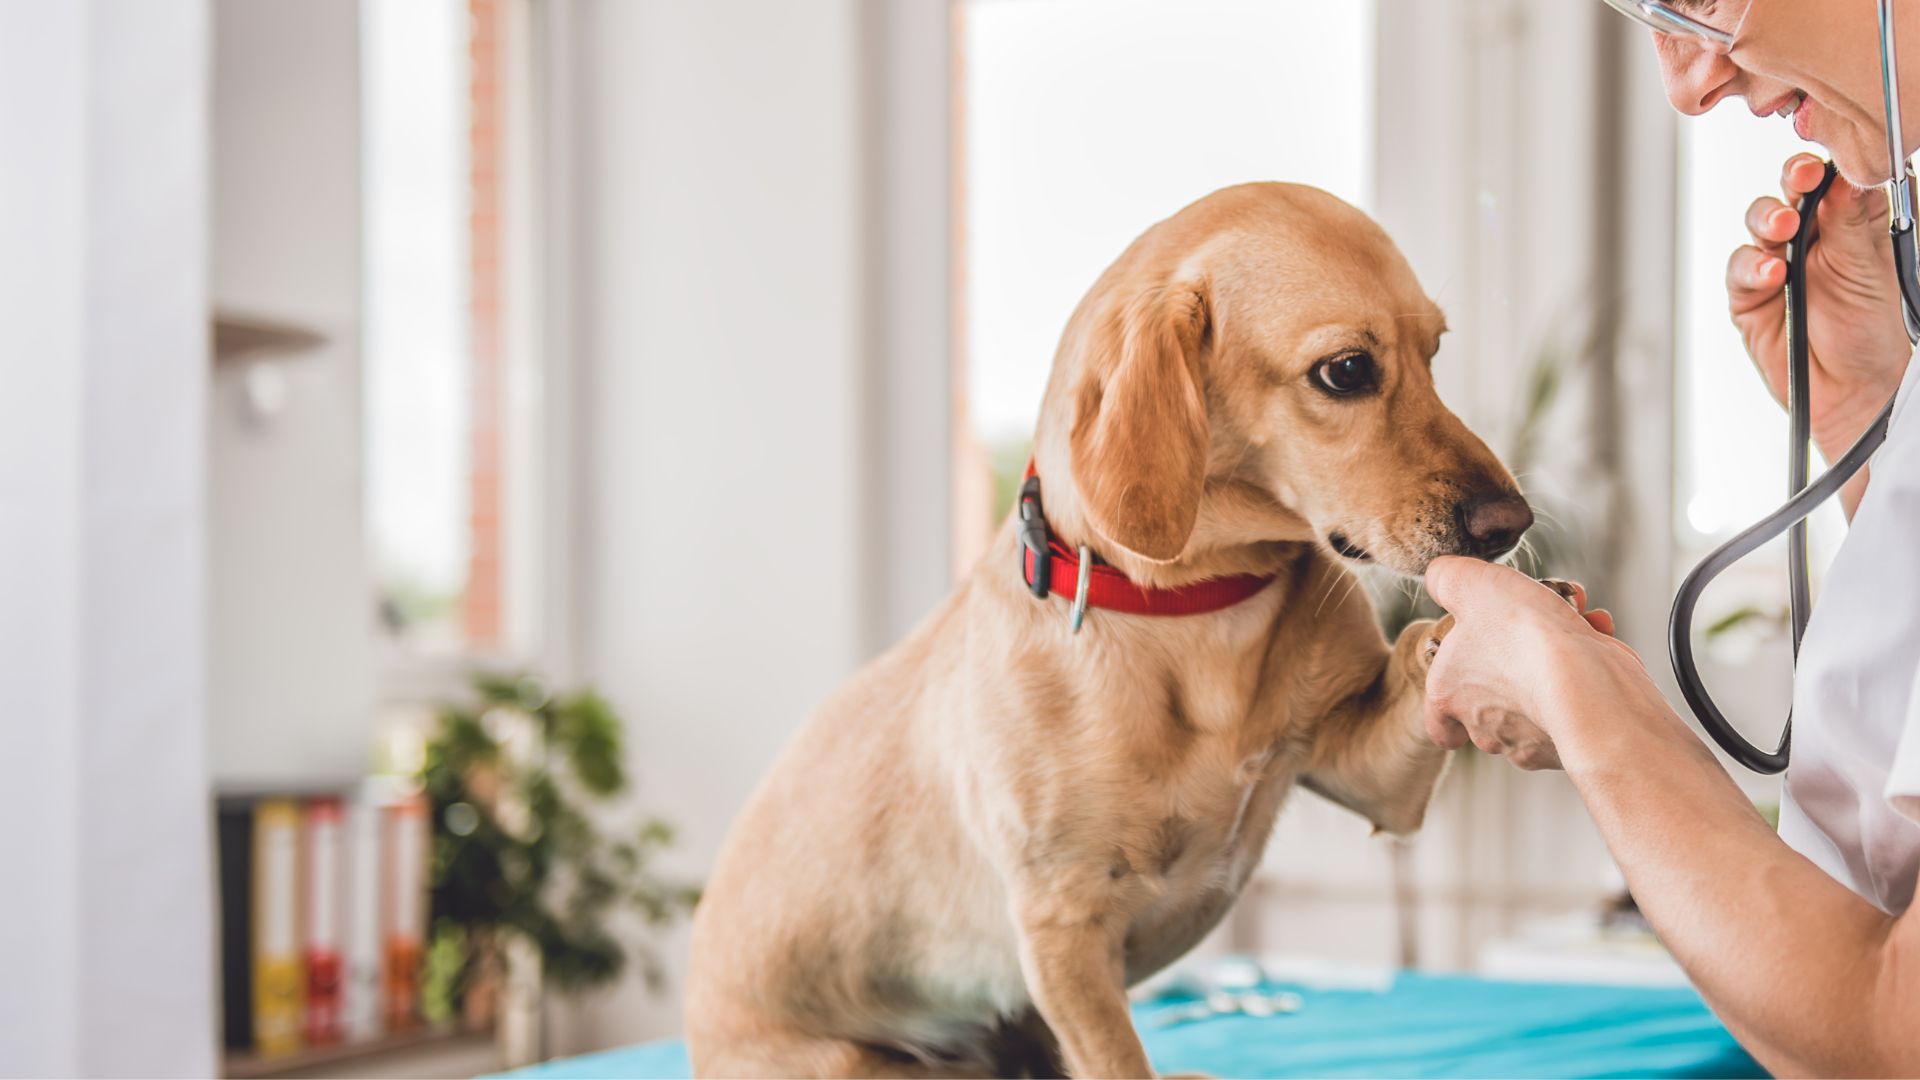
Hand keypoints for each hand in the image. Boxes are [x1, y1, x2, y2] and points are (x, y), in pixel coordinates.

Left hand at [1420, 558, 1662, 773]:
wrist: (1587, 682)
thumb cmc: (1521, 634)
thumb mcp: (1469, 584)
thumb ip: (1446, 578)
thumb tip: (1440, 577)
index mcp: (1449, 694)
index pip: (1437, 721)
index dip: (1449, 704)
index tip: (1467, 685)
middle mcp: (1486, 727)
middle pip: (1491, 700)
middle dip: (1514, 653)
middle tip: (1533, 621)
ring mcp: (1531, 740)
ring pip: (1538, 692)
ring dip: (1555, 652)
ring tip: (1573, 618)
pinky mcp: (1575, 737)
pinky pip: (1577, 695)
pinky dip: (1588, 662)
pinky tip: (1596, 633)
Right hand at [1729, 153, 1909, 461]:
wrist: (1854, 393)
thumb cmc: (1874, 332)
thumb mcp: (1872, 268)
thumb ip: (1854, 221)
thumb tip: (1845, 174)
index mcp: (1849, 224)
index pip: (1831, 179)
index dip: (1826, 165)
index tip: (1826, 162)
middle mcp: (1811, 238)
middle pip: (1790, 193)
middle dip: (1792, 182)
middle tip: (1801, 181)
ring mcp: (1777, 265)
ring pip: (1759, 223)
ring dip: (1767, 219)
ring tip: (1783, 229)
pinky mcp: (1749, 296)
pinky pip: (1740, 269)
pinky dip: (1752, 267)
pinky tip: (1772, 275)